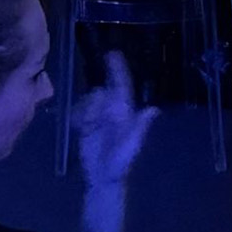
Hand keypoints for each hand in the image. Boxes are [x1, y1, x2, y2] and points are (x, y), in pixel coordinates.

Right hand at [76, 51, 157, 188]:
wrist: (103, 177)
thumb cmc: (120, 163)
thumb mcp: (130, 146)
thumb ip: (140, 127)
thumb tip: (153, 109)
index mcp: (124, 112)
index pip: (121, 87)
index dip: (118, 70)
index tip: (112, 54)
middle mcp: (111, 110)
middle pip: (102, 92)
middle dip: (95, 97)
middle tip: (90, 110)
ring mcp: (98, 116)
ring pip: (89, 100)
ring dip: (86, 109)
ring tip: (86, 127)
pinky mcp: (85, 124)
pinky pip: (80, 111)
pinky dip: (78, 116)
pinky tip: (79, 128)